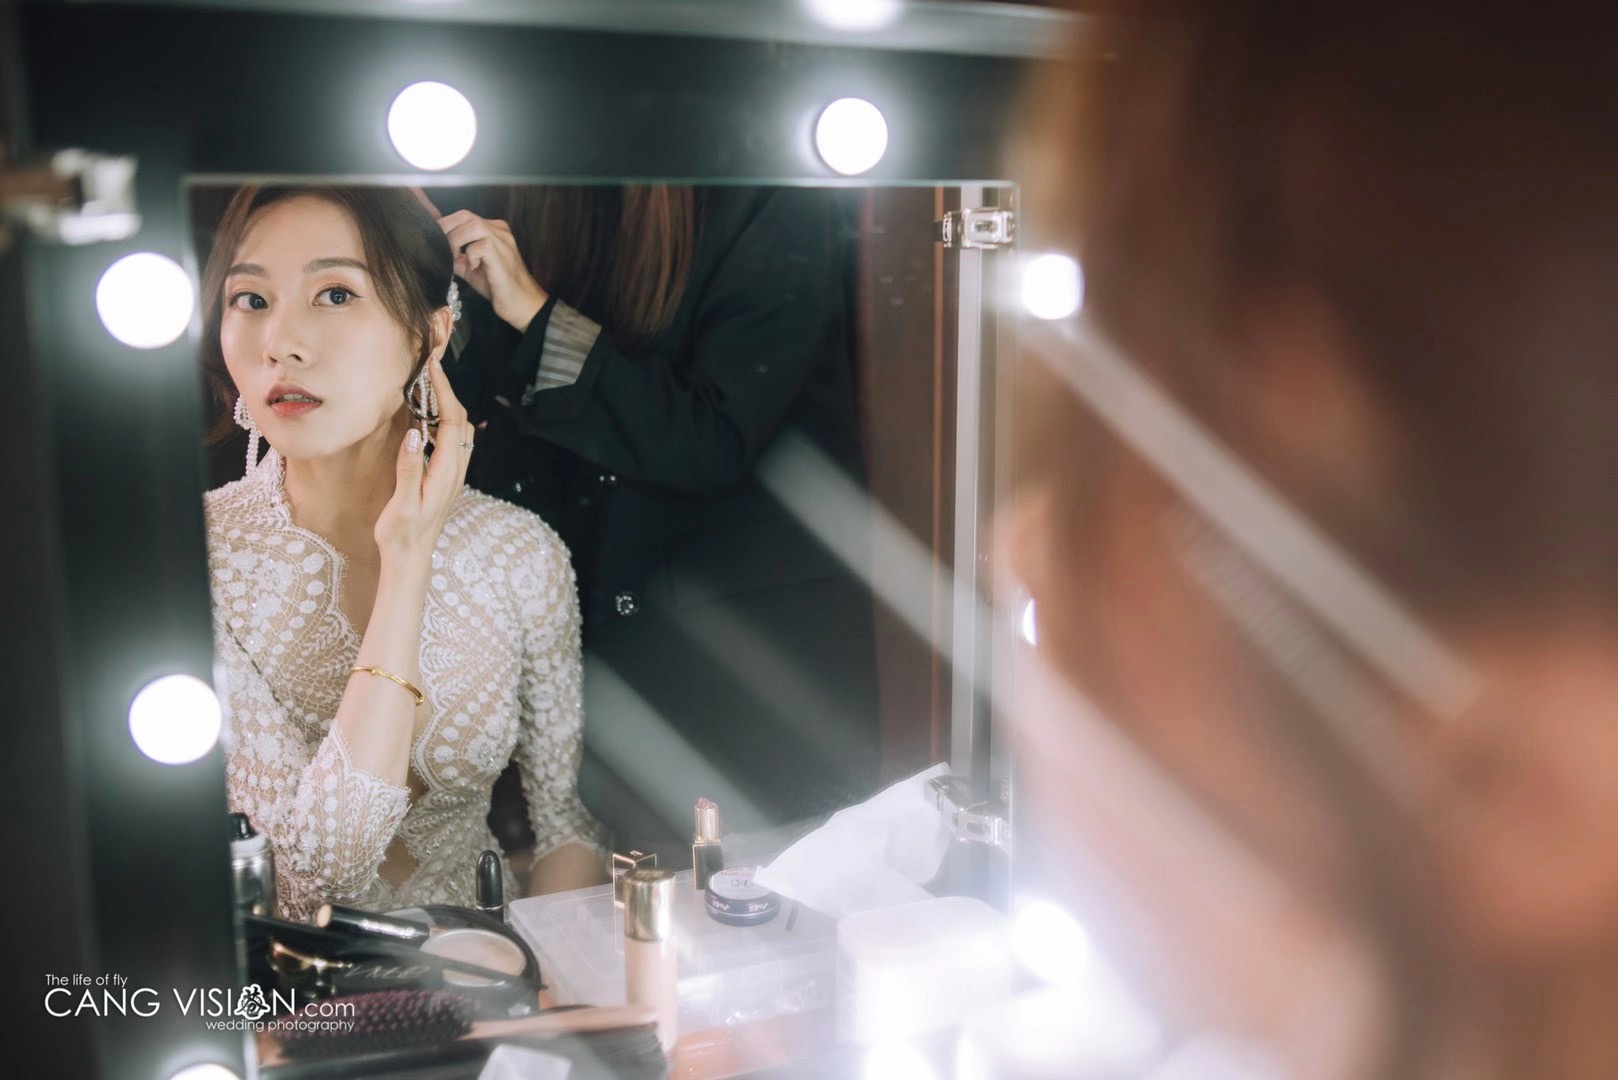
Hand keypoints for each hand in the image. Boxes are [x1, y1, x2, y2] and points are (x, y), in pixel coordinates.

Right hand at [374, 356, 473, 565]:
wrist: (410, 559)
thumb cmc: (401, 534)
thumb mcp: (402, 504)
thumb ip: (409, 469)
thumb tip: (415, 433)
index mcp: (445, 472)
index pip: (451, 421)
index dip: (444, 390)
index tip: (433, 366)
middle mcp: (455, 470)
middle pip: (460, 420)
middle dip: (447, 390)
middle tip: (430, 367)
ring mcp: (453, 474)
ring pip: (459, 430)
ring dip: (447, 404)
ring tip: (427, 385)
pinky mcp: (446, 478)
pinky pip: (452, 441)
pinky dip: (443, 420)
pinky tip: (426, 417)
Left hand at [436, 209, 549, 332]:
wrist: (521, 304)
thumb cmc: (498, 287)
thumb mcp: (472, 269)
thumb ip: (457, 257)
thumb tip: (438, 252)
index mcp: (493, 230)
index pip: (463, 217)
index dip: (445, 225)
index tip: (432, 238)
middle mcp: (499, 229)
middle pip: (465, 215)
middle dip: (445, 229)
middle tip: (436, 246)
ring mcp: (502, 239)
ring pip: (471, 225)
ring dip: (455, 240)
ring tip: (453, 257)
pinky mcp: (501, 253)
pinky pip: (478, 245)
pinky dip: (469, 256)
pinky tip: (473, 268)